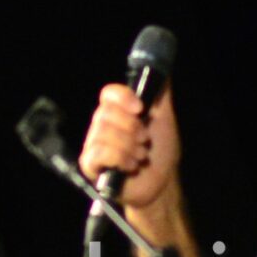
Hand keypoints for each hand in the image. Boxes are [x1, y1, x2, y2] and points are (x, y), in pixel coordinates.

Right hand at [78, 83, 180, 212]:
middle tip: (145, 140)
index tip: (140, 109)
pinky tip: (130, 165)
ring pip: (104, 134)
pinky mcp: (91, 165)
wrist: (162, 183)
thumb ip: (161, 95)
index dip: (123, 98)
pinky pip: (99, 153)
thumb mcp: (165, 120)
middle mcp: (102, 126)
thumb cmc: (161, 152)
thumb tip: (162, 74)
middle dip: (131, 128)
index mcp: (117, 112)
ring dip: (129, 146)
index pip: (108, 94)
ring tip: (140, 156)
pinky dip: (119, 158)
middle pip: (106, 114)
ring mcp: (94, 145)